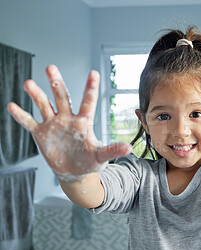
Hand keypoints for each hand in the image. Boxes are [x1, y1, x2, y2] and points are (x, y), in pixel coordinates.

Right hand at [8, 65, 130, 180]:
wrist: (74, 171)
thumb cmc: (89, 161)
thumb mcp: (101, 156)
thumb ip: (112, 150)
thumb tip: (128, 149)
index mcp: (84, 122)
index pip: (88, 102)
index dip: (90, 88)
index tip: (94, 73)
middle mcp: (68, 118)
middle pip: (62, 97)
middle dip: (56, 83)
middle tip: (50, 67)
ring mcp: (53, 124)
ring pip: (44, 105)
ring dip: (37, 95)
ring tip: (29, 83)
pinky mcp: (41, 133)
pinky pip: (29, 122)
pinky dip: (21, 115)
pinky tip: (12, 105)